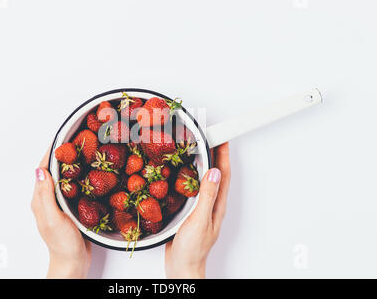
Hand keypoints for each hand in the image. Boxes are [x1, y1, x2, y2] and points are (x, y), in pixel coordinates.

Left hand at [31, 150, 90, 277]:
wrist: (73, 262)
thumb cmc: (62, 244)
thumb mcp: (53, 219)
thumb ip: (46, 196)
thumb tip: (40, 170)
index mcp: (40, 199)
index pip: (43, 169)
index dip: (52, 152)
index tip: (63, 138)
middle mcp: (48, 199)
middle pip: (54, 170)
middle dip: (64, 154)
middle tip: (77, 141)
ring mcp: (60, 203)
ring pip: (65, 177)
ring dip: (73, 164)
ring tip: (85, 151)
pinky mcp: (71, 207)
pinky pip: (75, 187)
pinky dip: (81, 176)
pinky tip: (91, 173)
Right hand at [165, 143, 230, 278]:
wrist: (181, 266)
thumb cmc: (192, 249)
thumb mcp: (200, 220)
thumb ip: (207, 196)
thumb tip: (213, 172)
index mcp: (217, 205)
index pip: (223, 174)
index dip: (224, 155)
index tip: (222, 138)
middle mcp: (211, 204)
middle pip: (215, 174)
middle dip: (215, 155)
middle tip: (210, 137)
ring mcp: (201, 207)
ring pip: (203, 180)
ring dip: (202, 164)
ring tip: (198, 149)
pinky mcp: (190, 211)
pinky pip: (192, 188)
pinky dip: (190, 176)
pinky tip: (182, 173)